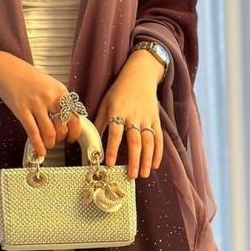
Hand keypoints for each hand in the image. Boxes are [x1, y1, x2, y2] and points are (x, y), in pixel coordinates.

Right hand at [0, 47, 81, 157]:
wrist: (6, 70)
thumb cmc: (28, 78)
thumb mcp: (50, 85)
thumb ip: (59, 101)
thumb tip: (67, 121)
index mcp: (60, 91)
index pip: (75, 117)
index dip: (74, 132)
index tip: (72, 138)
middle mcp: (50, 97)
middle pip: (63, 127)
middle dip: (60, 139)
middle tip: (57, 141)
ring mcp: (36, 104)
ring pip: (50, 132)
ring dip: (50, 143)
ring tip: (48, 145)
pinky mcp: (22, 110)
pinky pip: (33, 132)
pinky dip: (38, 145)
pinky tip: (39, 151)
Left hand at [92, 49, 164, 178]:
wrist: (140, 74)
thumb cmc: (119, 91)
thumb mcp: (106, 104)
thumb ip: (100, 123)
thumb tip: (91, 143)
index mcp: (118, 111)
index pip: (115, 133)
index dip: (112, 149)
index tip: (110, 164)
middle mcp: (134, 116)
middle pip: (135, 140)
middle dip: (134, 159)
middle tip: (131, 175)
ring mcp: (147, 118)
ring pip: (149, 141)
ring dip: (147, 159)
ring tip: (144, 174)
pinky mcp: (156, 119)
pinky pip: (159, 138)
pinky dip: (158, 152)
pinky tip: (155, 165)